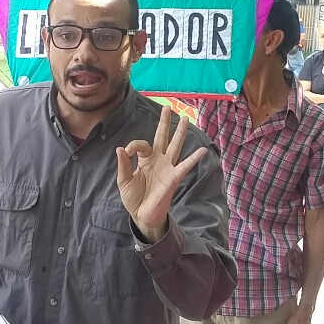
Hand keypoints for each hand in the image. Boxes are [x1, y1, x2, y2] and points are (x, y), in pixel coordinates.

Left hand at [115, 106, 207, 243]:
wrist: (142, 215)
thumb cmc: (133, 198)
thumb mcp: (124, 181)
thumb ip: (124, 165)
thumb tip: (120, 148)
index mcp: (145, 160)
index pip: (141, 144)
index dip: (133, 145)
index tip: (126, 152)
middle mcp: (158, 160)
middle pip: (162, 137)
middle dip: (164, 123)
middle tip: (167, 107)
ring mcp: (167, 167)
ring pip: (175, 146)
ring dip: (180, 133)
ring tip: (185, 118)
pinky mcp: (174, 178)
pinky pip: (185, 166)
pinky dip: (194, 158)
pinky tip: (202, 150)